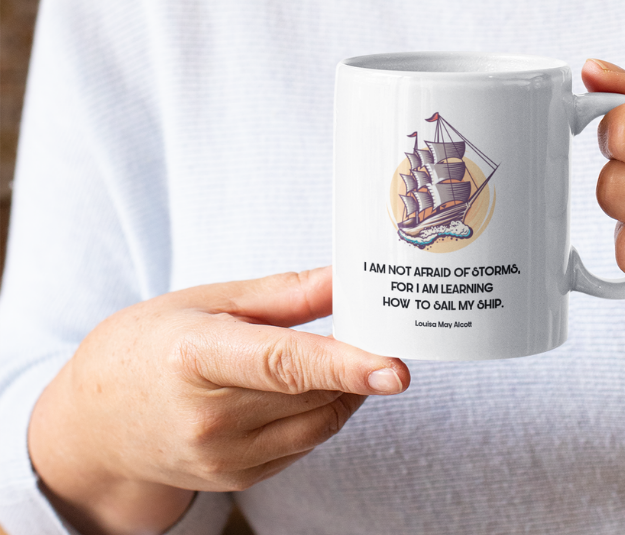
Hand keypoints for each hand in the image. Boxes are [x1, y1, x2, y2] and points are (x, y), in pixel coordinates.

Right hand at [29, 268, 408, 534]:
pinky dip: (320, 413)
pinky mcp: (235, 480)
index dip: (344, 366)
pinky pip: (303, 444)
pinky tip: (307, 386)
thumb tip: (348, 279)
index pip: (283, 364)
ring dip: (346, 390)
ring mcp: (221, 458)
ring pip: (318, 424)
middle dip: (357, 364)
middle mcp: (207, 417)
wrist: (95, 422)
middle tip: (380, 328)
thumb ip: (286, 293)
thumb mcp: (209, 300)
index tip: (393, 369)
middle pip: (311, 393)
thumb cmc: (151, 344)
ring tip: (341, 353)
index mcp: (195, 356)